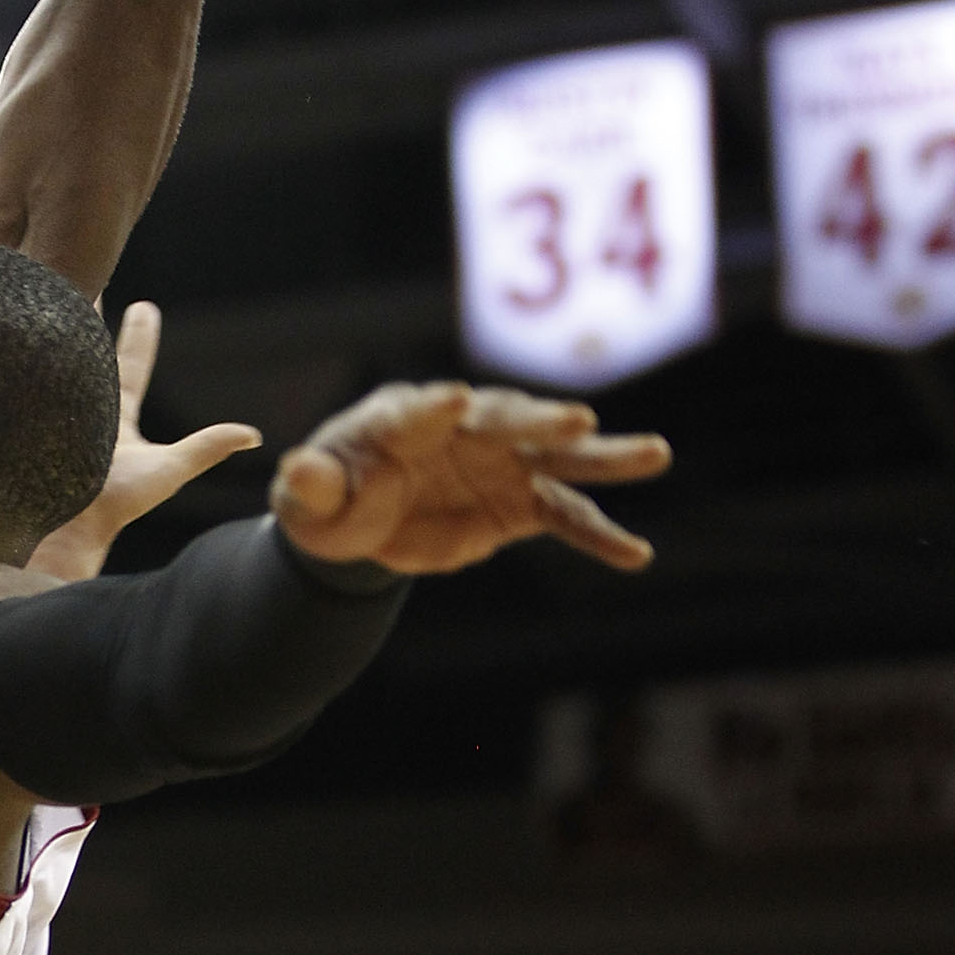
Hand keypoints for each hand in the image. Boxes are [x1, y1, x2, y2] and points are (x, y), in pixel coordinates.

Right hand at [31, 300, 259, 580]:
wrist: (63, 528)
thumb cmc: (118, 504)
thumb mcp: (168, 470)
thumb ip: (206, 448)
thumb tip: (254, 436)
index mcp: (117, 419)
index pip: (131, 367)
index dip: (139, 337)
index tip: (145, 306)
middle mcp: (85, 414)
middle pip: (87, 354)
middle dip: (85, 318)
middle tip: (84, 279)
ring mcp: (52, 416)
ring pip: (53, 363)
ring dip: (48, 331)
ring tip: (42, 289)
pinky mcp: (25, 420)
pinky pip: (22, 382)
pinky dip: (16, 358)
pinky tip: (5, 329)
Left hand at [271, 382, 670, 574]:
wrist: (363, 523)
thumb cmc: (331, 499)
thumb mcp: (307, 499)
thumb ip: (311, 484)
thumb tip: (298, 469)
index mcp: (402, 420)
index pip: (421, 409)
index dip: (436, 406)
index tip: (455, 398)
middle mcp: (464, 429)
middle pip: (506, 420)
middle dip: (537, 420)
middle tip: (575, 420)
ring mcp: (501, 463)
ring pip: (558, 456)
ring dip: (605, 456)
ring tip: (656, 454)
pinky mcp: (522, 502)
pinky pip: (567, 518)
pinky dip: (598, 536)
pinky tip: (635, 556)